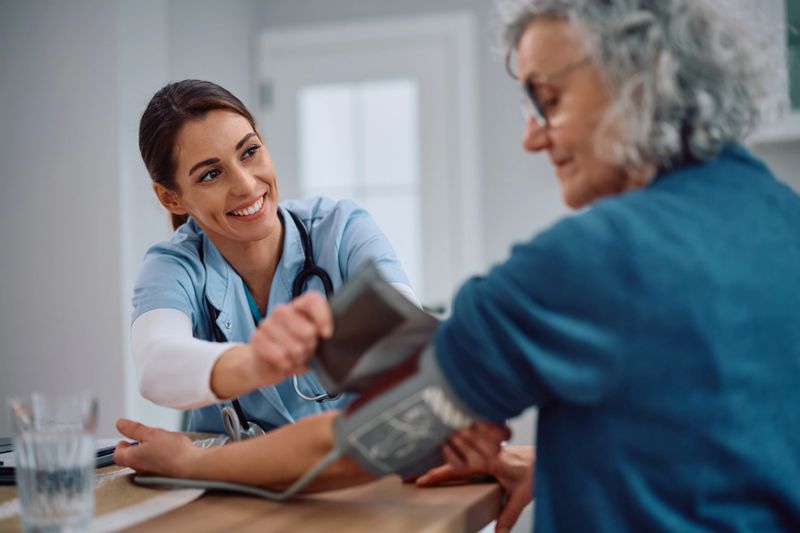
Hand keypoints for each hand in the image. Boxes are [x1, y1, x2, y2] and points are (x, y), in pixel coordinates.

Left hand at [113, 419, 200, 477]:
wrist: (192, 467)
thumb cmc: (173, 451)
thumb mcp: (152, 433)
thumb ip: (134, 429)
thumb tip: (119, 424)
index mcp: (132, 459)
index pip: (117, 454)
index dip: (121, 445)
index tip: (127, 438)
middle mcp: (138, 470)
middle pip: (131, 458)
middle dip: (136, 448)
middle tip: (146, 439)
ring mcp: (150, 476)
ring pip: (144, 462)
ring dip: (148, 454)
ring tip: (161, 445)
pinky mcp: (162, 477)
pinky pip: (155, 467)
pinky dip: (159, 459)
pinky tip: (169, 453)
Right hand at [249, 291, 332, 383]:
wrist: (268, 364)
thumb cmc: (295, 349)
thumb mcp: (314, 340)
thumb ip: (323, 333)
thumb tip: (329, 334)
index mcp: (299, 307)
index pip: (312, 300)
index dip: (323, 317)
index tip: (327, 334)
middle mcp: (282, 311)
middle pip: (307, 330)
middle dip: (310, 346)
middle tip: (307, 350)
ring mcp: (267, 324)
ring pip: (294, 347)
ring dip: (298, 358)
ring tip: (295, 357)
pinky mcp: (257, 338)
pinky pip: (280, 355)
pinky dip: (286, 364)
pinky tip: (284, 363)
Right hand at [416, 427, 533, 532]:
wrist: (549, 453)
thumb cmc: (538, 467)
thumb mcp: (524, 494)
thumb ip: (510, 514)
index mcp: (490, 460)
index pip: (457, 466)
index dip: (437, 474)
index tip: (420, 480)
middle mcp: (485, 452)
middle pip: (451, 459)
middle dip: (430, 467)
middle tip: (409, 476)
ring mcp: (486, 450)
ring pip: (456, 453)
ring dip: (438, 460)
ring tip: (420, 470)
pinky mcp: (489, 452)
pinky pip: (465, 454)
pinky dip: (451, 458)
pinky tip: (443, 464)